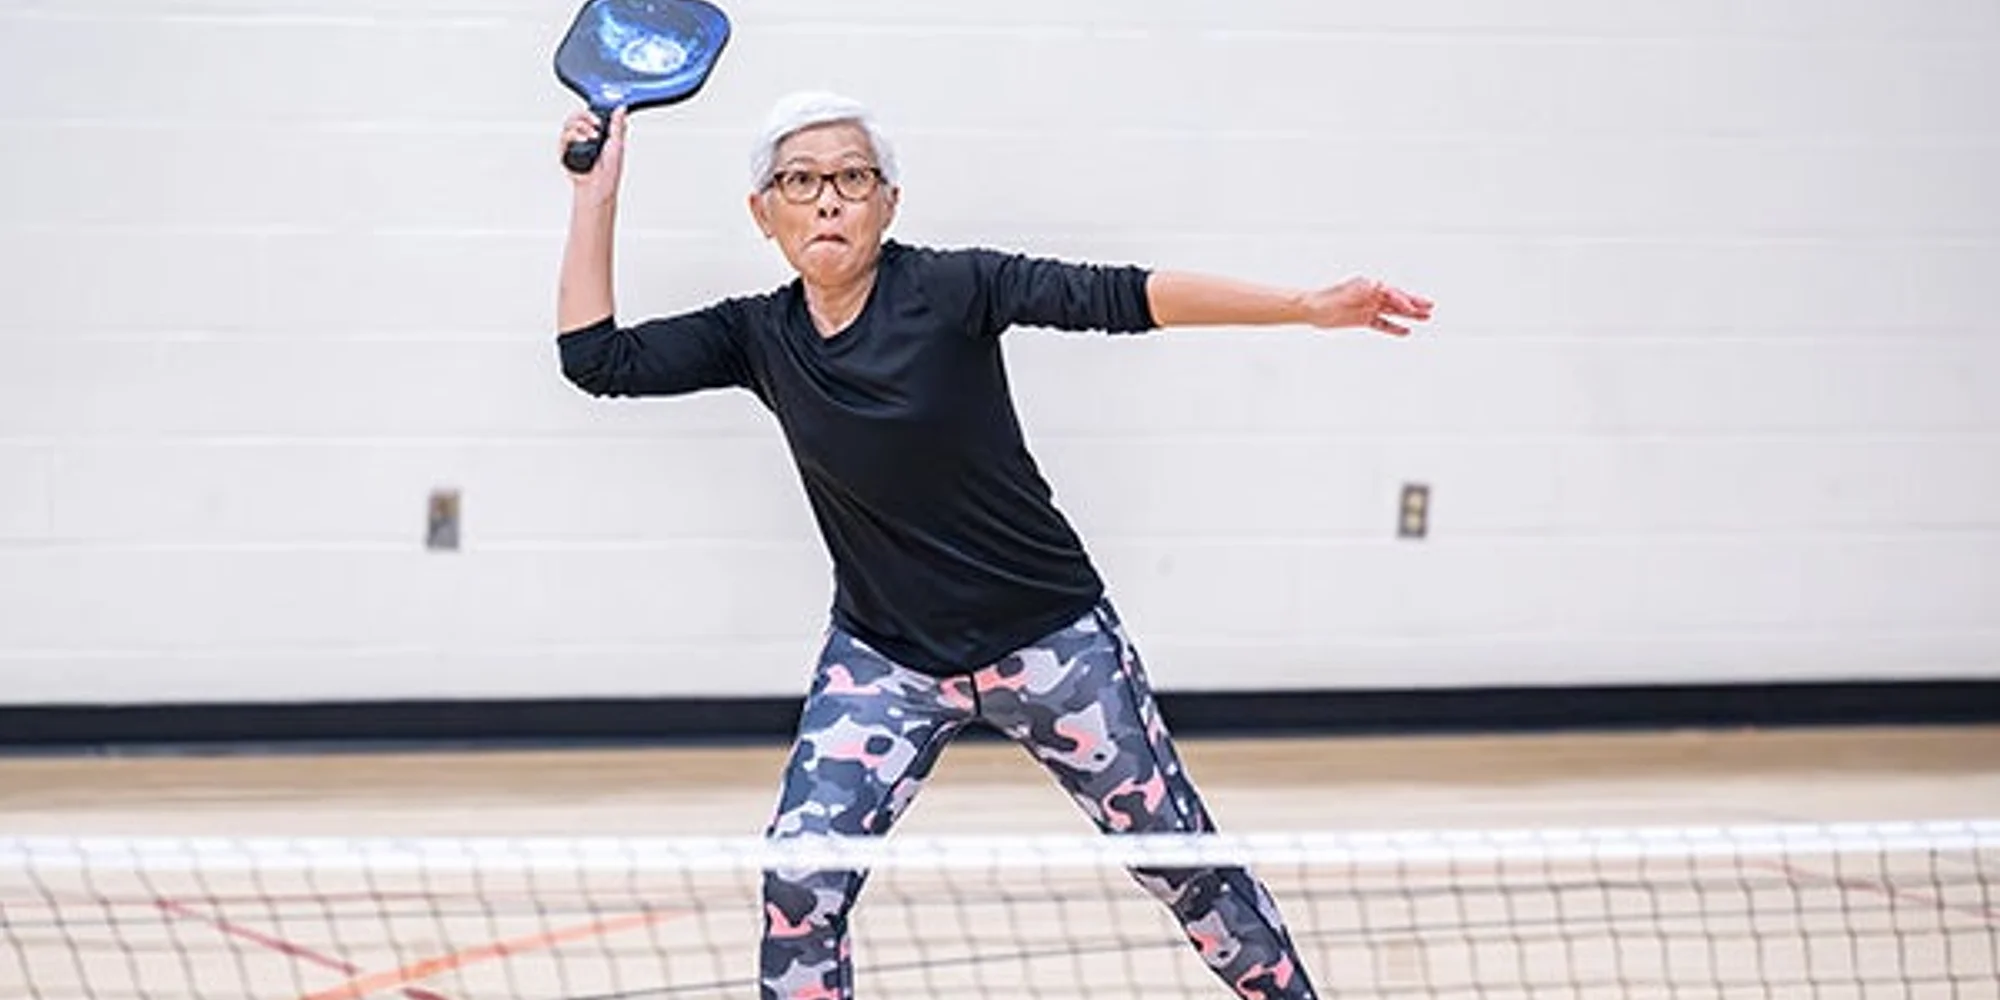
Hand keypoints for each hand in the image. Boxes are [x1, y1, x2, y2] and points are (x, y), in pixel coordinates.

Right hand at [560, 106, 626, 199]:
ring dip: (581, 126)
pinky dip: (573, 136)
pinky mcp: (565, 151)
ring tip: (592, 137)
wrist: (599, 187)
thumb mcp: (618, 145)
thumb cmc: (609, 172)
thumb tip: (621, 109)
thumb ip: (617, 126)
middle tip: (596, 123)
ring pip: (569, 123)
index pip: (590, 115)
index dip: (593, 112)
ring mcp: (574, 143)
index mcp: (597, 133)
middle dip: (585, 115)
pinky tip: (582, 140)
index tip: (601, 116)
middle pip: (577, 116)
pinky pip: (564, 136)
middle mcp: (584, 136)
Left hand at [1303, 277, 1433, 335]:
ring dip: (1409, 315)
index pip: (1391, 292)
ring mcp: (1369, 307)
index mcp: (1370, 285)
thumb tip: (1381, 285)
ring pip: (1394, 312)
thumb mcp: (1349, 291)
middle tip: (1430, 306)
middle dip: (1414, 303)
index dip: (1402, 300)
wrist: (1313, 308)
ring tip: (1426, 318)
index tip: (1410, 308)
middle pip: (1397, 300)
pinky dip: (1394, 328)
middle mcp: (1372, 295)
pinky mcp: (1364, 319)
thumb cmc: (1330, 297)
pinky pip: (1383, 324)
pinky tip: (1406, 332)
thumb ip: (1366, 289)